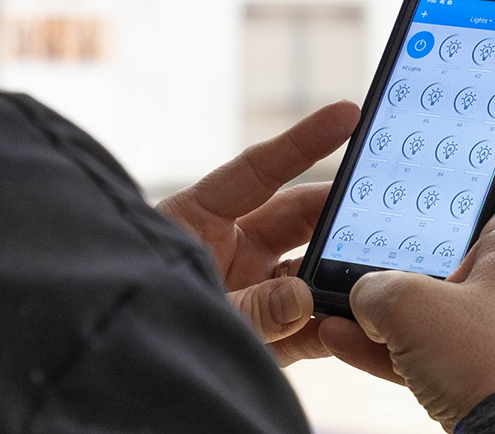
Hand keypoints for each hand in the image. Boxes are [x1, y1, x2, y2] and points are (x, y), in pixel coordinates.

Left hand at [156, 100, 359, 365]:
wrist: (110, 381)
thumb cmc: (132, 321)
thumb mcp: (188, 306)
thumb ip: (248, 307)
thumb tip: (304, 297)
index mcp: (198, 218)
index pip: (259, 170)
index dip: (304, 142)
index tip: (348, 113)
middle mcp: (230, 248)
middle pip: (296, 218)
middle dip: (338, 212)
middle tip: (384, 204)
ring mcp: (250, 290)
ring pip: (310, 270)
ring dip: (342, 271)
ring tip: (382, 265)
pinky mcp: (267, 336)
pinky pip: (311, 325)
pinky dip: (337, 323)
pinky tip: (364, 320)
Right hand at [319, 100, 494, 429]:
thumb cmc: (487, 363)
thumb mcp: (408, 305)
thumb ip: (374, 286)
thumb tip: (363, 298)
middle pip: (468, 231)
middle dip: (421, 221)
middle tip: (389, 197)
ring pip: (436, 295)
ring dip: (385, 296)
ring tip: (333, 291)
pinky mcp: (481, 373)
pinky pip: (424, 346)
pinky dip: (383, 342)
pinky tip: (335, 335)